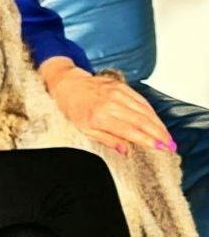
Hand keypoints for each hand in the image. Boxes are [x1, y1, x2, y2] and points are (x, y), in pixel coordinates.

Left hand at [46, 64, 175, 154]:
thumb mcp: (84, 130)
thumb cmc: (73, 109)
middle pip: (142, 121)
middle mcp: (110, 104)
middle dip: (159, 134)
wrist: (67, 85)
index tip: (161, 148)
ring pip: (145, 110)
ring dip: (158, 124)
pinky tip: (157, 121)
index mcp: (99, 117)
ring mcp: (117, 93)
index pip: (130, 131)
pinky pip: (141, 100)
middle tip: (170, 145)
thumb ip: (106, 140)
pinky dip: (151, 112)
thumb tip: (126, 151)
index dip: (148, 140)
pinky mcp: (121, 86)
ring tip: (167, 136)